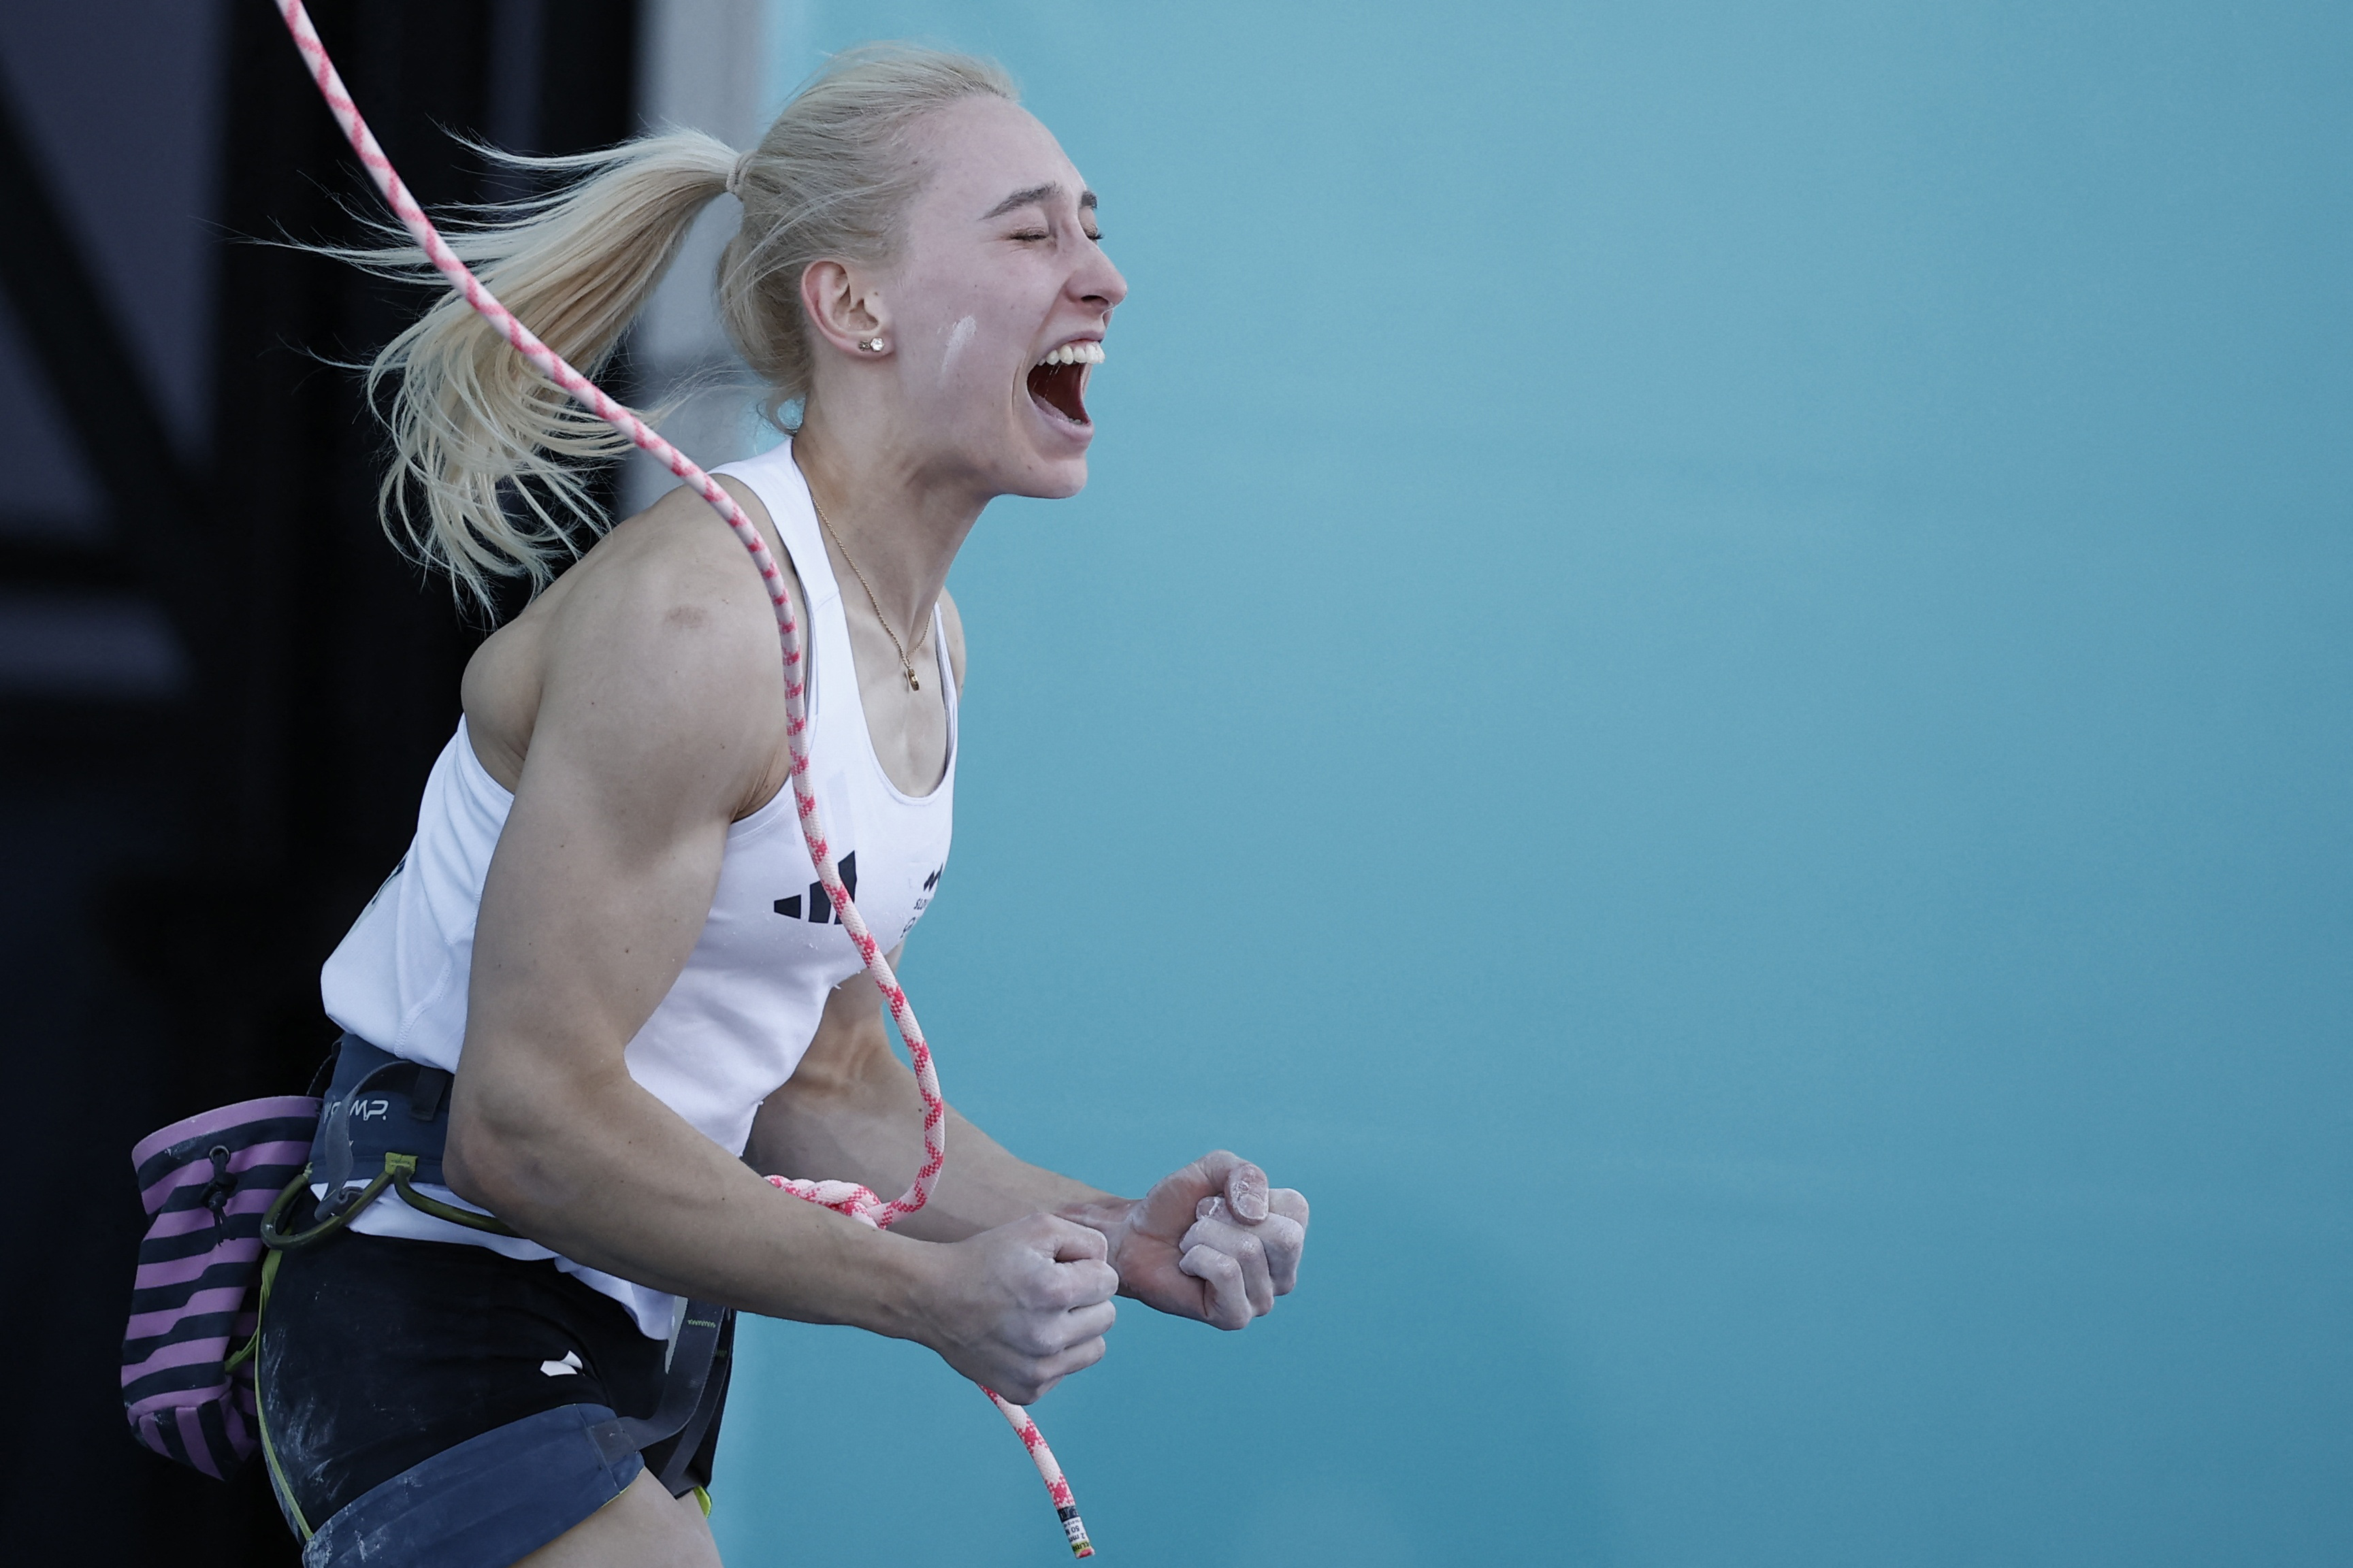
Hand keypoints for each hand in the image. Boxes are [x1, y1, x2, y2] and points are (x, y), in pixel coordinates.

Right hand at [914, 1213, 1118, 1403]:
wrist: (932, 1299)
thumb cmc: (987, 1258)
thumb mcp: (1037, 1227)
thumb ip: (1087, 1240)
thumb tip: (1108, 1268)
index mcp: (1053, 1292)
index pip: (1109, 1282)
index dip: (1085, 1269)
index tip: (1056, 1268)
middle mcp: (1048, 1338)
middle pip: (1108, 1317)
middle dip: (1085, 1300)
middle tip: (1047, 1291)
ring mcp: (1037, 1372)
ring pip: (1095, 1348)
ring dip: (1077, 1330)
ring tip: (1040, 1315)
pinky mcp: (1027, 1392)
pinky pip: (1066, 1370)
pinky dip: (1054, 1355)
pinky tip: (1024, 1338)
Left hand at [1070, 1151, 1309, 1329]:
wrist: (1133, 1237)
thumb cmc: (1176, 1207)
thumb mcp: (1212, 1170)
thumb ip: (1245, 1173)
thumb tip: (1256, 1215)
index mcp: (1288, 1235)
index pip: (1296, 1209)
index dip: (1249, 1193)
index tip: (1222, 1201)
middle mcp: (1283, 1273)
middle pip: (1283, 1236)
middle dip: (1228, 1217)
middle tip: (1202, 1223)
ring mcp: (1262, 1300)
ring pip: (1248, 1252)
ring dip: (1204, 1235)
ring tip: (1191, 1243)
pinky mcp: (1235, 1318)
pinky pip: (1226, 1273)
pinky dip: (1197, 1257)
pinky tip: (1188, 1265)